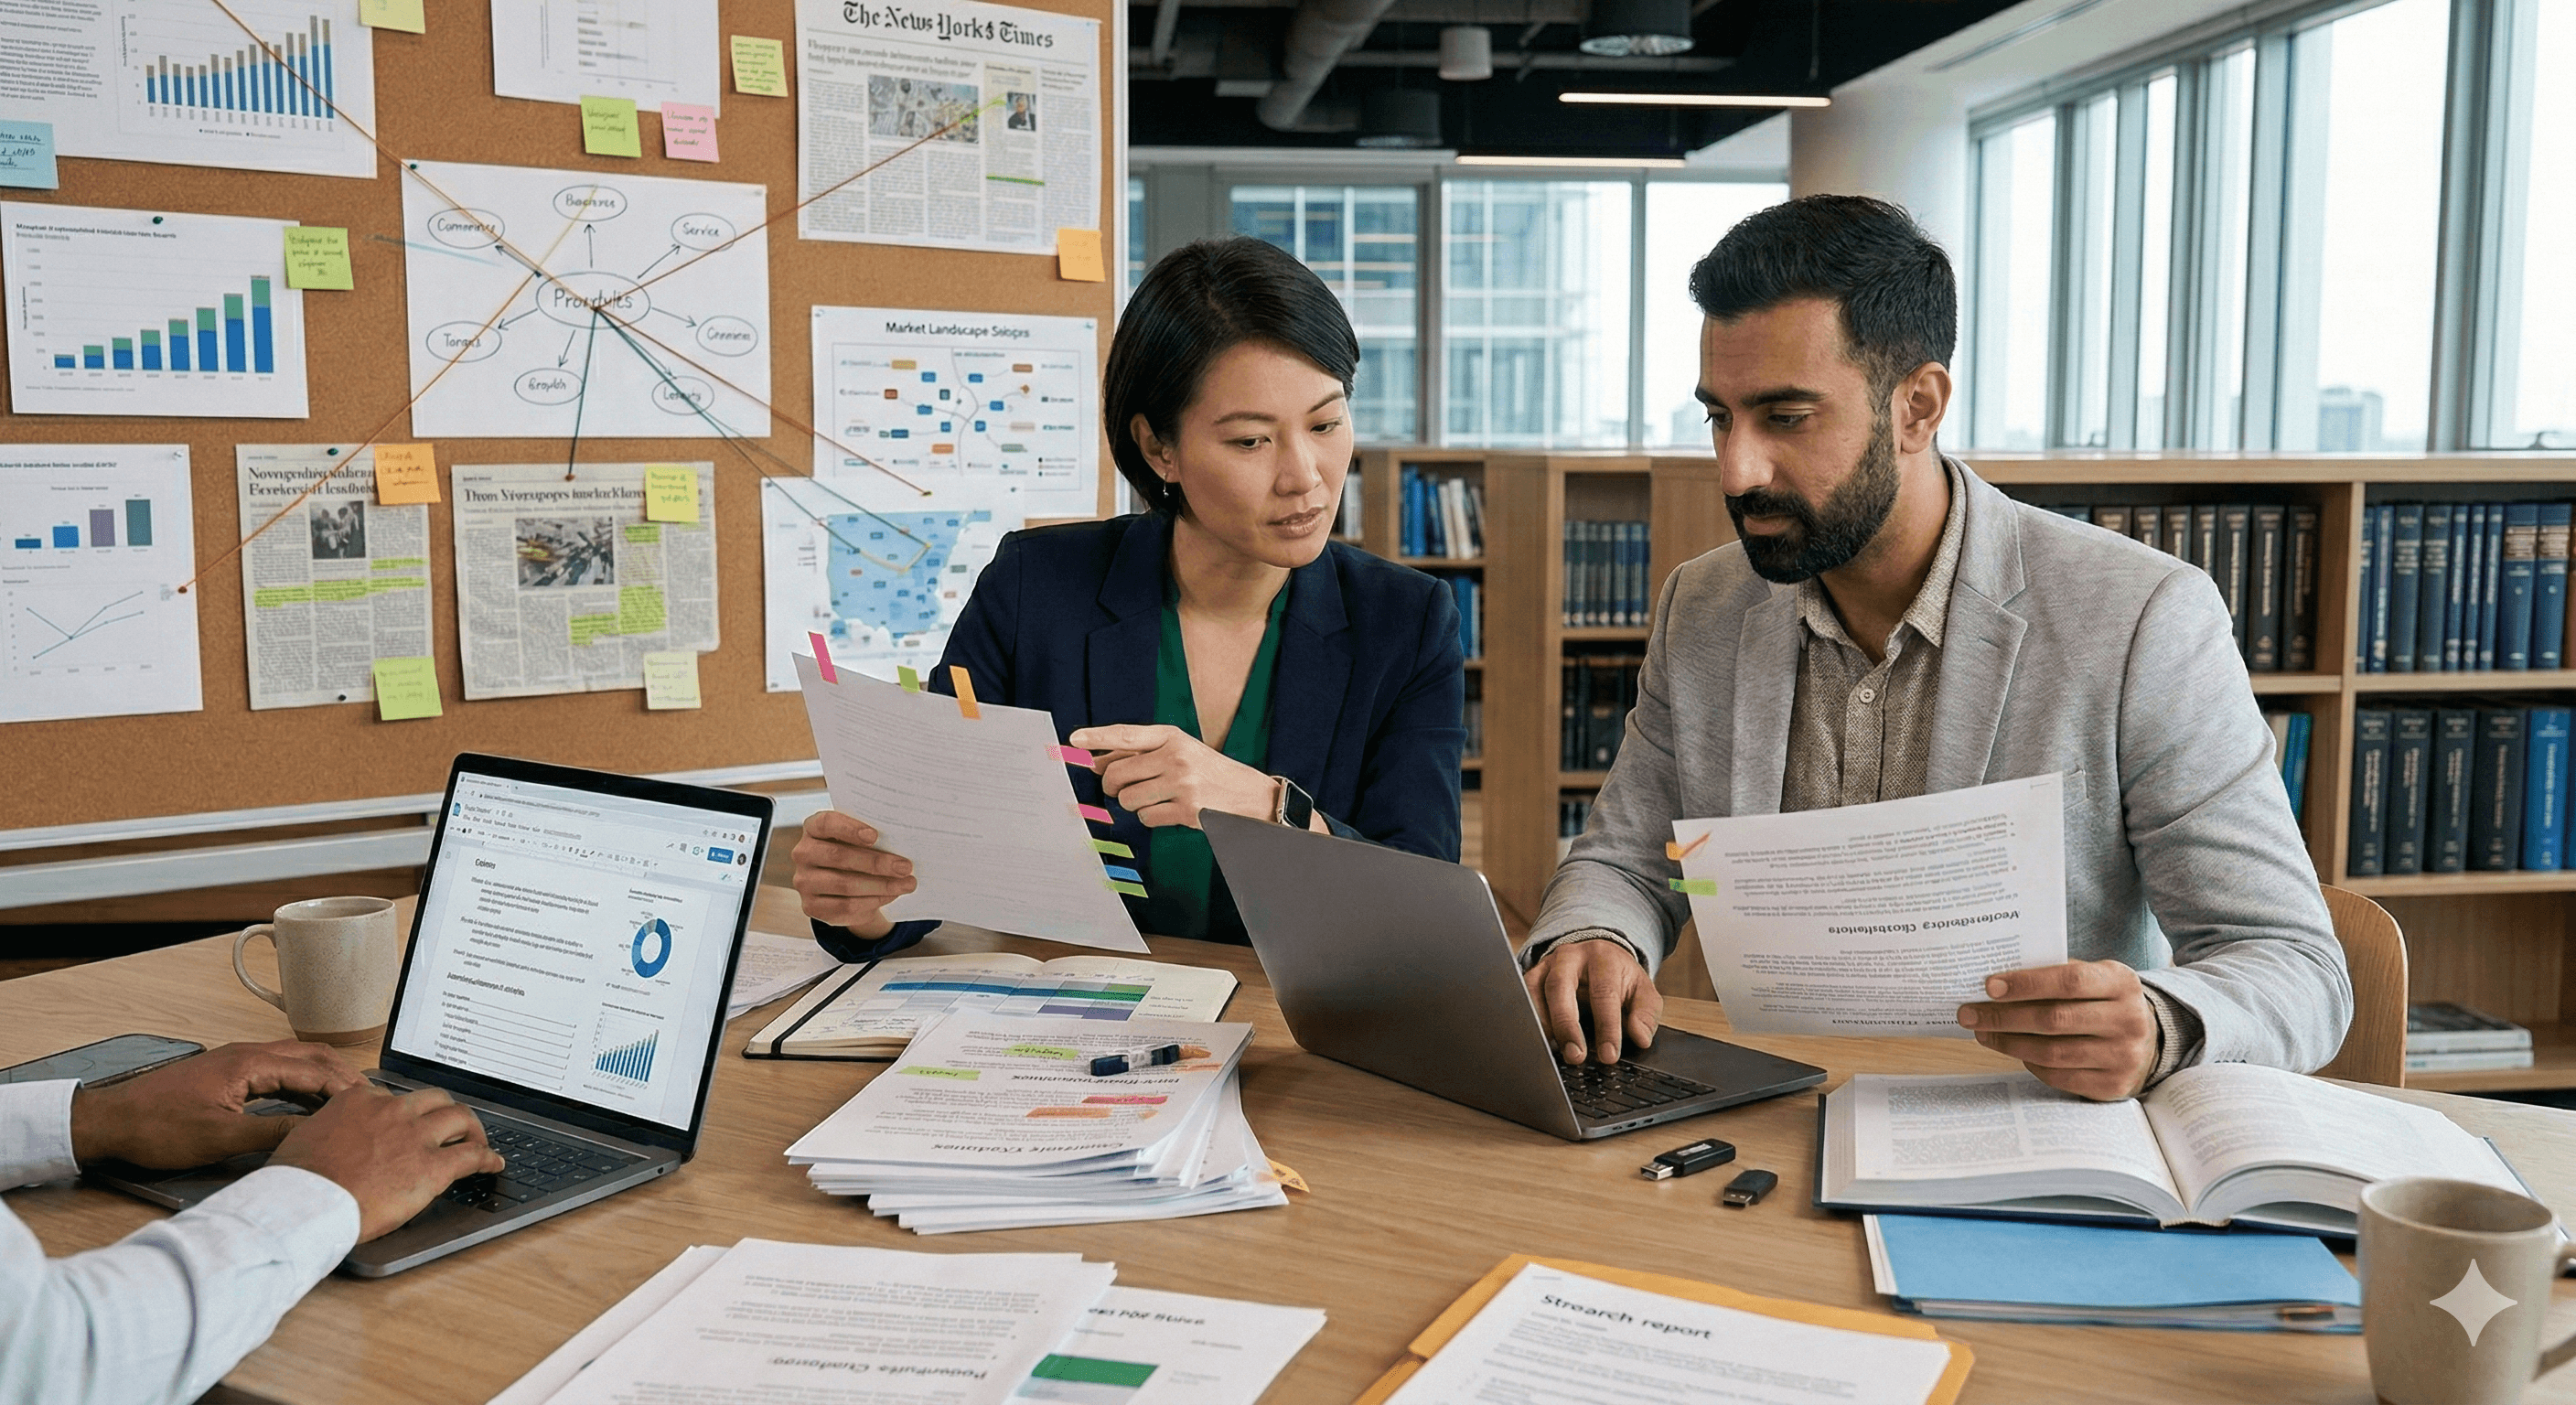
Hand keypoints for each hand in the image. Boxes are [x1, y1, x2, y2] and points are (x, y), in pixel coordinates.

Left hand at [69, 1040, 363, 1168]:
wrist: (109, 1122)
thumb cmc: (156, 1127)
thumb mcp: (220, 1137)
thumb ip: (272, 1133)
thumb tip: (315, 1135)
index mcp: (249, 1063)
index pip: (314, 1069)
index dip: (346, 1089)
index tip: (370, 1106)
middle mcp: (247, 1054)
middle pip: (312, 1056)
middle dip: (344, 1076)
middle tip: (369, 1102)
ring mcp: (237, 1061)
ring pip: (296, 1061)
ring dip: (324, 1078)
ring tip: (347, 1103)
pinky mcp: (227, 1073)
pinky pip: (278, 1070)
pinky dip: (302, 1083)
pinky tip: (307, 1104)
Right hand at [269, 1084, 503, 1241]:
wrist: (304, 1205)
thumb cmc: (296, 1181)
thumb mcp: (304, 1138)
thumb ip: (328, 1131)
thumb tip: (329, 1141)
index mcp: (358, 1100)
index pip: (393, 1096)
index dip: (405, 1112)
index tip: (408, 1123)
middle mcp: (391, 1110)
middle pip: (434, 1100)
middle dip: (446, 1112)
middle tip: (452, 1128)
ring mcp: (414, 1136)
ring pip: (460, 1117)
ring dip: (473, 1129)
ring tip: (478, 1142)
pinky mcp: (431, 1167)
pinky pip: (471, 1155)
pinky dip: (488, 1158)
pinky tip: (493, 1164)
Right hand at [792, 809, 915, 938]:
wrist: (844, 882)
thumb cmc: (856, 851)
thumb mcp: (860, 839)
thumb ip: (872, 837)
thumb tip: (901, 843)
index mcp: (813, 828)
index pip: (826, 823)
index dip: (849, 829)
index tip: (875, 836)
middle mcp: (803, 853)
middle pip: (838, 857)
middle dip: (876, 863)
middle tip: (905, 867)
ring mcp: (804, 882)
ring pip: (844, 885)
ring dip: (881, 886)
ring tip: (906, 884)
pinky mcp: (811, 906)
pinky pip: (845, 907)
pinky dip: (872, 902)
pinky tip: (890, 895)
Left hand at [1069, 724, 1277, 829]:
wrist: (1250, 795)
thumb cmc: (1208, 772)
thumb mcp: (1180, 752)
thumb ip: (1141, 754)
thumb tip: (1097, 763)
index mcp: (1173, 737)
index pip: (1127, 734)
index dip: (1097, 737)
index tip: (1074, 739)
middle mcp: (1176, 757)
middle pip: (1119, 774)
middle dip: (1111, 786)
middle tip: (1117, 789)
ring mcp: (1182, 784)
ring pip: (1128, 798)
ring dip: (1133, 803)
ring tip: (1153, 799)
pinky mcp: (1186, 810)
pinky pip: (1146, 817)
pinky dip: (1151, 817)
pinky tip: (1168, 811)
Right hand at [1522, 937, 1661, 1065]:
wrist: (1599, 954)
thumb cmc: (1620, 978)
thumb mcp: (1642, 991)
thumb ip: (1646, 1014)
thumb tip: (1640, 1037)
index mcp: (1603, 958)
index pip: (1604, 993)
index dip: (1607, 1027)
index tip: (1608, 1055)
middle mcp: (1571, 957)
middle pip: (1561, 987)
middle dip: (1567, 1025)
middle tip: (1575, 1056)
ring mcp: (1548, 965)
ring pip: (1537, 991)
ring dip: (1545, 1024)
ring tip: (1554, 1051)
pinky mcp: (1533, 975)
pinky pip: (1524, 995)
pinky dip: (1530, 1019)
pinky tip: (1540, 1040)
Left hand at [1959, 960, 2157, 1100]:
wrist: (2150, 1040)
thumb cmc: (2105, 1001)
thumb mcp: (2095, 977)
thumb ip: (2056, 974)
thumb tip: (1997, 982)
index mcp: (2122, 983)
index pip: (2069, 981)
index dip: (2027, 984)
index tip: (1989, 986)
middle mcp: (2128, 1020)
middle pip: (2055, 1019)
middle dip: (2004, 1017)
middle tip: (1969, 1013)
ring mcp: (2123, 1056)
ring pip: (2052, 1052)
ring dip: (2009, 1042)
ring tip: (1982, 1032)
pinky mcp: (2112, 1085)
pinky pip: (2058, 1076)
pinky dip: (2029, 1062)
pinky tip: (2012, 1049)